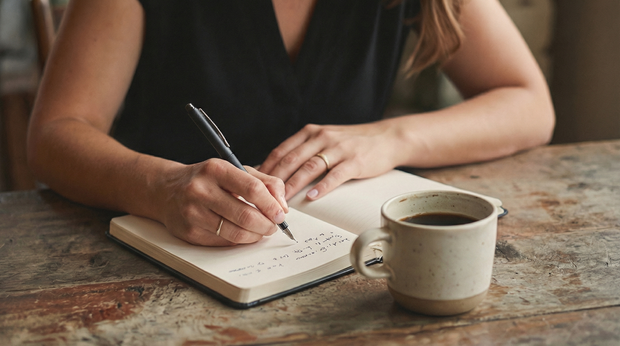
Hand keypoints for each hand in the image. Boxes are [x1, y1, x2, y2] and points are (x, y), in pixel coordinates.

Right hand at [159, 159, 287, 245]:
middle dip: (266, 225)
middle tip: (273, 226)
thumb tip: (283, 206)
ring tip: (261, 231)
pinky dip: (239, 240)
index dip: (271, 205)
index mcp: (216, 169)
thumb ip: (265, 183)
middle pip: (245, 215)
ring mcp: (192, 213)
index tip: (280, 214)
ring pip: (235, 233)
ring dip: (255, 236)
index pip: (252, 189)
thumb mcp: (235, 170)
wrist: (167, 190)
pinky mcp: (189, 232)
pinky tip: (242, 233)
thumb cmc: (208, 179)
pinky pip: (223, 242)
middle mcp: (201, 190)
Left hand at [259, 121, 401, 199]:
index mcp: (311, 133)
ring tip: (282, 200)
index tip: (254, 183)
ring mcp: (338, 149)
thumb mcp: (325, 139)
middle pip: (292, 160)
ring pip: (309, 168)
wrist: (387, 138)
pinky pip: (335, 176)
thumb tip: (277, 170)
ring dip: (293, 185)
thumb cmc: (352, 143)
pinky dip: (322, 187)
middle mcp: (322, 138)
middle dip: (275, 180)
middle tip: (263, 197)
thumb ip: (303, 151)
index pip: (282, 150)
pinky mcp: (354, 161)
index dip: (266, 168)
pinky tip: (312, 198)